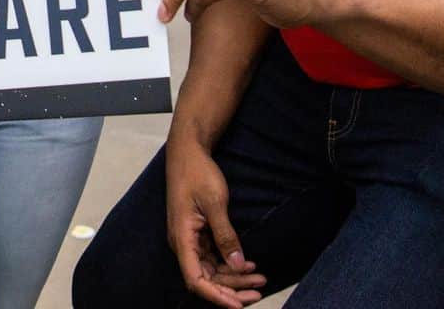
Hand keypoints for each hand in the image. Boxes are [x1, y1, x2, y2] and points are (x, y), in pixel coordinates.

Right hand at [166, 139, 264, 307]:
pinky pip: (213, 257)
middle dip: (232, 289)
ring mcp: (190, 238)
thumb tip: (238, 264)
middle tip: (260, 291)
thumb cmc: (197, 172)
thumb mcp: (215, 202)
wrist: (188, 150)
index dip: (216, 296)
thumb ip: (225, 235)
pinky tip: (249, 265)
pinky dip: (231, 263)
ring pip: (212, 269)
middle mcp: (183, 242)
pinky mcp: (197, 233)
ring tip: (261, 278)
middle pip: (206, 278)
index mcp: (182, 237)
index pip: (196, 279)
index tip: (239, 305)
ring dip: (235, 277)